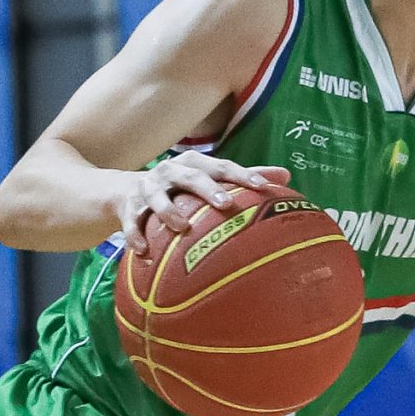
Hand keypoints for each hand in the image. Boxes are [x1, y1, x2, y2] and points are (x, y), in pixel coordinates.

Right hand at [120, 153, 291, 257]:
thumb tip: (288, 176)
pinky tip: (143, 251)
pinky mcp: (128, 206)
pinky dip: (135, 234)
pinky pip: (132, 221)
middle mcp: (171, 171)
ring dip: (168, 211)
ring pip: (157, 197)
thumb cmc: (182, 188)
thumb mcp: (209, 178)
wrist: (127, 191)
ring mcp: (148, 188)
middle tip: (225, 204)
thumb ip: (244, 179)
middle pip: (190, 176)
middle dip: (207, 188)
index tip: (262, 188)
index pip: (222, 167)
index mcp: (195, 163)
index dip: (243, 175)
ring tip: (181, 228)